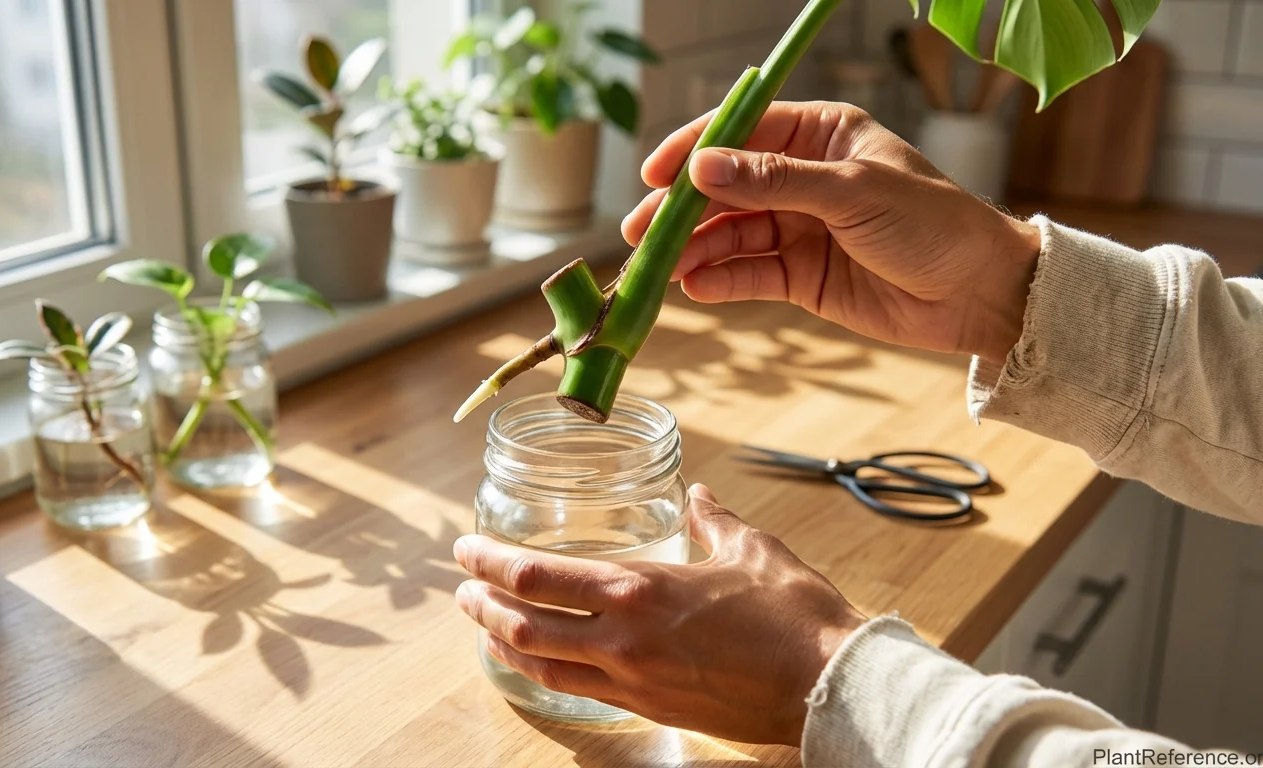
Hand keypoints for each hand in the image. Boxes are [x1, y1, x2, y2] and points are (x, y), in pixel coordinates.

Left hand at [452, 484, 865, 745]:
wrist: (827, 682)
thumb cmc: (793, 612)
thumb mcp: (751, 549)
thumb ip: (713, 520)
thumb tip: (699, 496)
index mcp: (638, 588)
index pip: (536, 576)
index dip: (489, 562)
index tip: (465, 550)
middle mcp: (621, 638)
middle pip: (523, 624)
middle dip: (481, 604)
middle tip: (460, 589)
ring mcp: (631, 680)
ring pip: (541, 665)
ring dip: (502, 642)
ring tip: (484, 625)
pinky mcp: (649, 708)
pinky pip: (577, 692)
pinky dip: (543, 672)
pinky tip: (538, 662)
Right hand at [623, 102, 1040, 364]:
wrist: (980, 293)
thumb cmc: (933, 223)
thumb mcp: (852, 192)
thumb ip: (774, 181)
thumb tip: (703, 167)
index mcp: (820, 135)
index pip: (742, 132)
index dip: (694, 151)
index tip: (655, 175)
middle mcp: (802, 178)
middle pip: (725, 188)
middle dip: (681, 210)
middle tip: (640, 233)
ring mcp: (799, 229)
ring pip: (730, 235)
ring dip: (694, 251)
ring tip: (661, 269)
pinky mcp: (801, 276)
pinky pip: (749, 274)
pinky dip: (721, 281)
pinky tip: (696, 287)